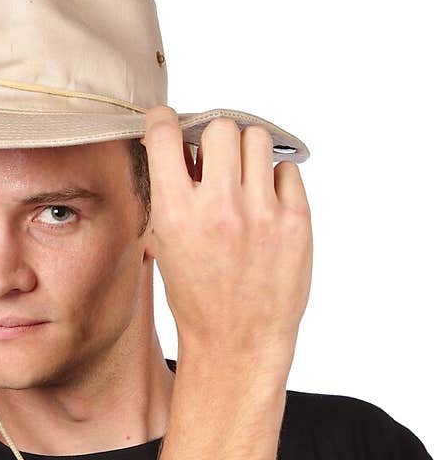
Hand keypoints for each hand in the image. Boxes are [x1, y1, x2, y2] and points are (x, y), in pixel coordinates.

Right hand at [140, 106, 312, 371]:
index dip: (163, 120)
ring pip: (256, 139)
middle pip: (221, 127)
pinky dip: (274, 178)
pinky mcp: (296, 221)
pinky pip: (286, 170)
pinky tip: (265, 202)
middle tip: (214, 158)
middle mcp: (219, 206)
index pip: (165, 135)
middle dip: (214, 138)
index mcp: (176, 212)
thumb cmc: (197, 295)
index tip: (167, 121)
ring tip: (242, 177)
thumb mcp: (166, 243)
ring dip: (245, 152)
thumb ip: (172, 193)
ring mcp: (262, 212)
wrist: (237, 340)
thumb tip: (180, 146)